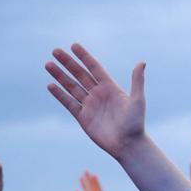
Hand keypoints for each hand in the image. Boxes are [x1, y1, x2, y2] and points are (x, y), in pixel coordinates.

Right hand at [46, 44, 147, 158]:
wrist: (128, 145)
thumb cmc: (136, 123)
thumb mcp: (137, 100)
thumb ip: (137, 81)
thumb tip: (142, 62)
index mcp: (111, 87)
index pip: (94, 68)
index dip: (84, 57)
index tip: (73, 46)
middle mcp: (99, 94)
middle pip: (80, 74)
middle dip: (68, 63)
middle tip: (55, 51)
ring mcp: (90, 105)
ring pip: (72, 86)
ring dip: (60, 76)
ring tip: (48, 64)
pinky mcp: (83, 117)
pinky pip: (69, 103)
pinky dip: (60, 95)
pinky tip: (50, 85)